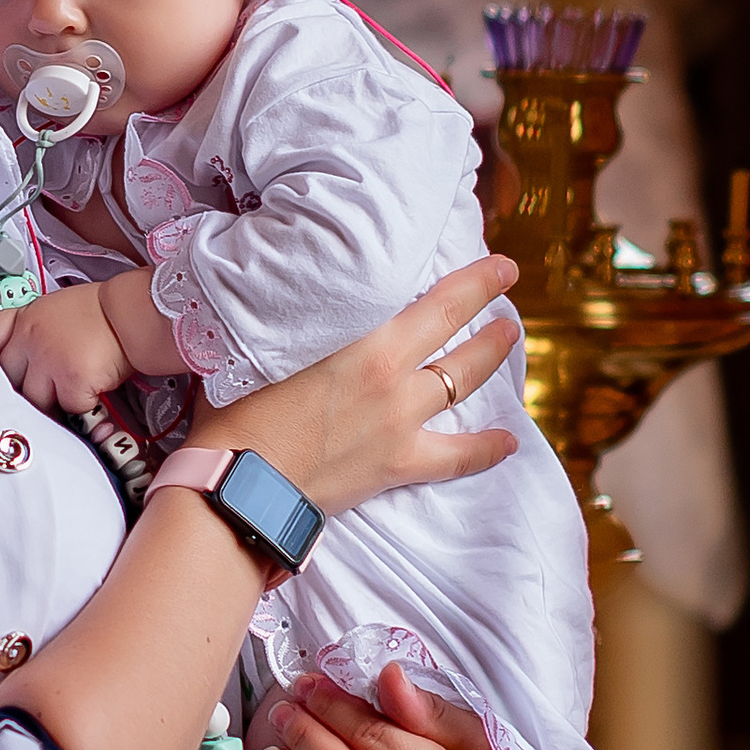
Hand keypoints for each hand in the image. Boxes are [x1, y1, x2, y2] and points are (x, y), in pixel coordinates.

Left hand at [0, 279, 132, 411]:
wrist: (131, 313)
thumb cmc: (102, 311)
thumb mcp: (56, 306)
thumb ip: (35, 328)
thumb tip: (27, 357)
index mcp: (27, 318)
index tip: (5, 369)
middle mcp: (31, 339)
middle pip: (9, 378)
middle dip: (25, 387)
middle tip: (45, 390)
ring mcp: (49, 361)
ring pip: (36, 400)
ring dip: (54, 401)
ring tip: (71, 391)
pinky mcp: (71, 380)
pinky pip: (69, 406)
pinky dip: (83, 404)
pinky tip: (93, 389)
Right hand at [190, 253, 521, 521]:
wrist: (241, 484)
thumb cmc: (238, 412)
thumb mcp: (261, 346)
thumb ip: (289, 322)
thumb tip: (285, 295)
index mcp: (366, 344)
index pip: (436, 302)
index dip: (474, 280)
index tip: (499, 264)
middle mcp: (394, 379)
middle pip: (457, 335)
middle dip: (489, 305)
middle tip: (507, 281)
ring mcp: (401, 424)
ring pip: (462, 384)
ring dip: (490, 359)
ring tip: (510, 338)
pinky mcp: (398, 466)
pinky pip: (456, 458)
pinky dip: (486, 450)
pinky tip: (509, 442)